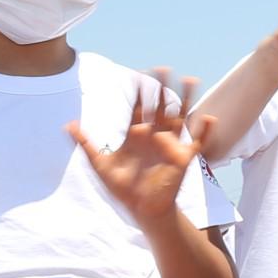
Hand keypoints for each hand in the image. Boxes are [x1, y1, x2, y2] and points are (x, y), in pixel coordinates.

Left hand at [68, 73, 210, 223]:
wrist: (142, 209)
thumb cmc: (123, 189)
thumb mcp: (100, 165)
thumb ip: (86, 144)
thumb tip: (68, 125)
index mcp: (136, 136)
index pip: (137, 108)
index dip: (137, 92)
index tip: (138, 73)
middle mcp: (153, 137)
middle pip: (158, 106)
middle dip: (160, 88)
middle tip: (162, 68)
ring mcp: (169, 146)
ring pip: (179, 117)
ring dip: (184, 99)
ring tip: (190, 80)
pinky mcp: (182, 159)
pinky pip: (197, 143)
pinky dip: (204, 132)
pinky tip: (210, 118)